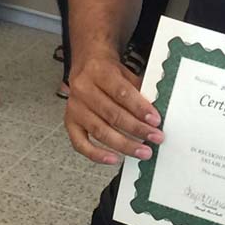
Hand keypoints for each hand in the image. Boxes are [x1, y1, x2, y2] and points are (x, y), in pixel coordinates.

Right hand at [65, 47, 163, 164]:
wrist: (85, 65)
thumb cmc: (107, 71)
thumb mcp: (125, 72)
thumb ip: (138, 90)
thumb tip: (153, 112)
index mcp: (99, 72)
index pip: (121, 92)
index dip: (139, 108)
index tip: (155, 120)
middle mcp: (83, 89)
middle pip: (112, 114)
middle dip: (137, 129)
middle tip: (154, 137)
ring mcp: (75, 108)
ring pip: (100, 130)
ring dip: (124, 144)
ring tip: (142, 151)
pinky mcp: (70, 122)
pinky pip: (80, 143)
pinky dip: (97, 154)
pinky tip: (114, 159)